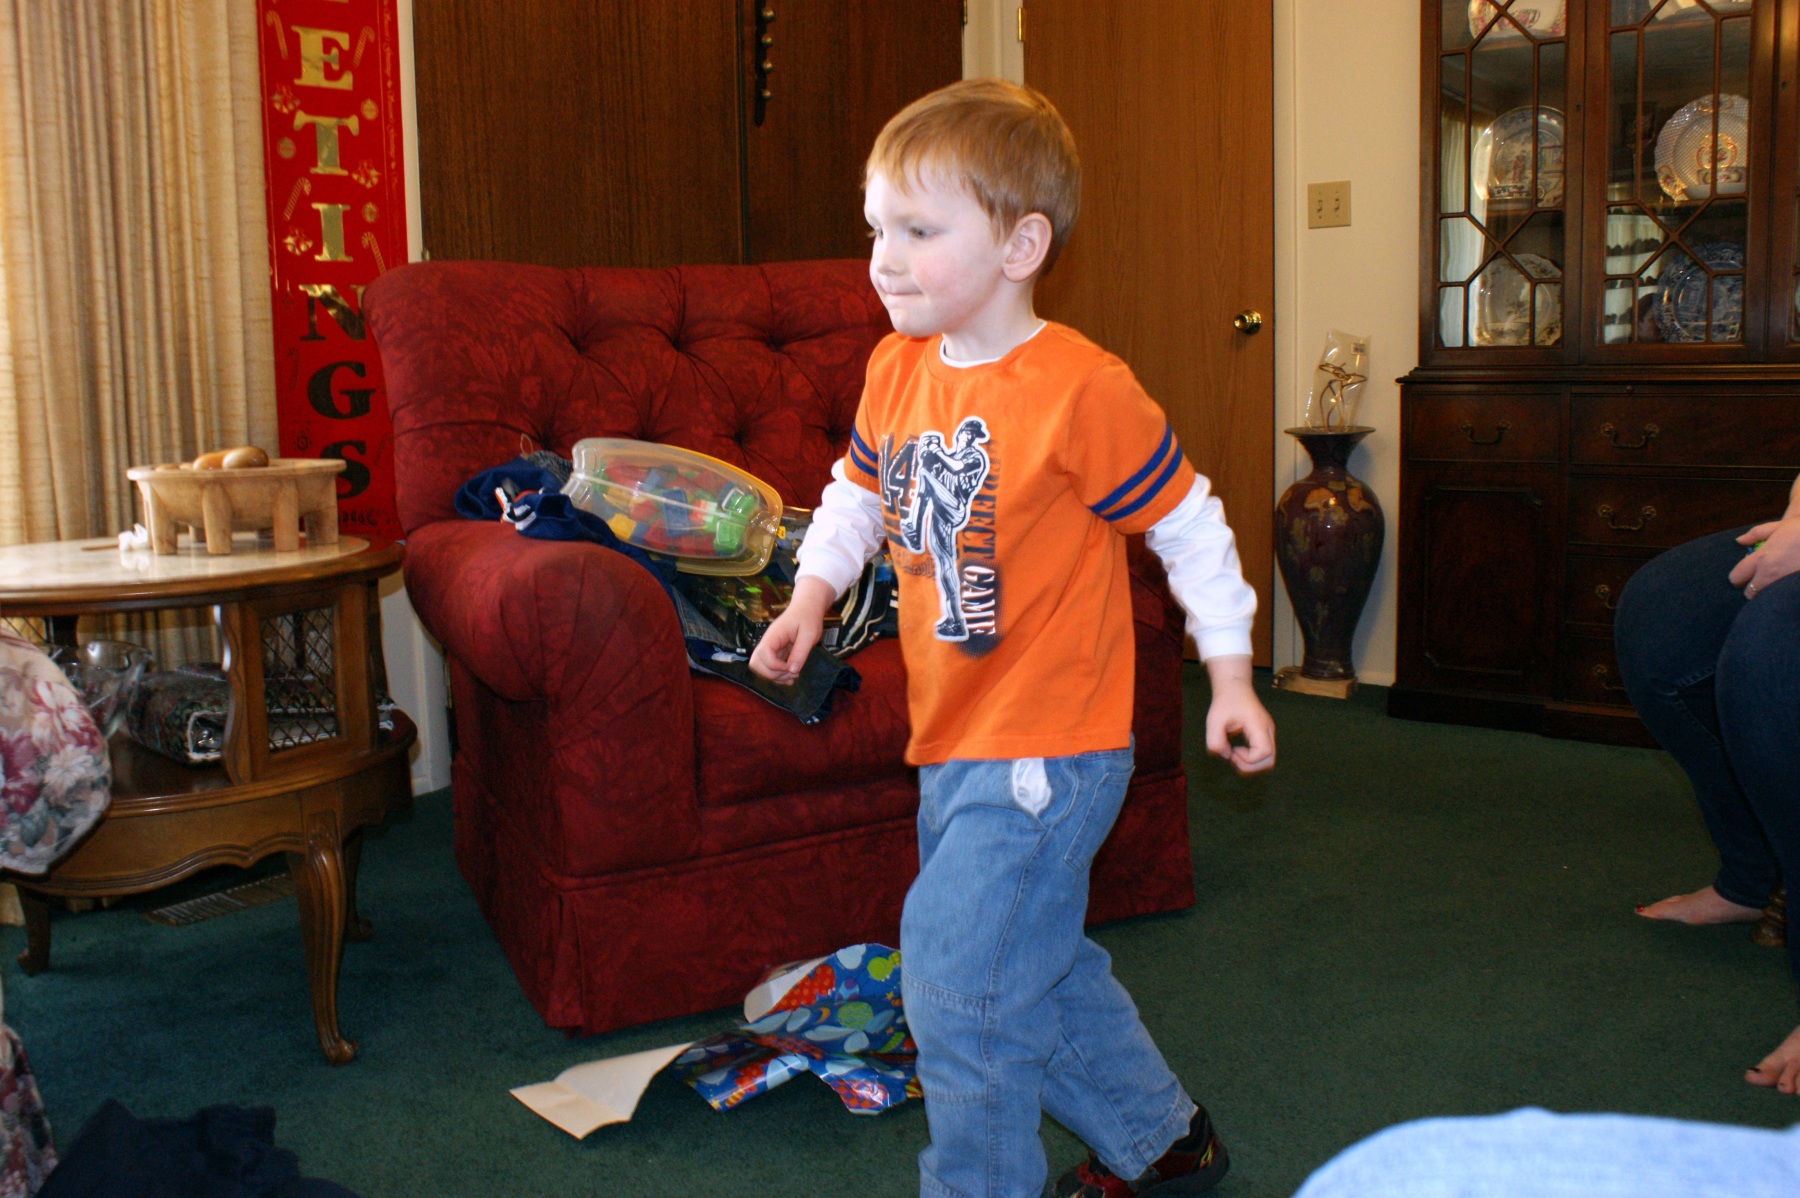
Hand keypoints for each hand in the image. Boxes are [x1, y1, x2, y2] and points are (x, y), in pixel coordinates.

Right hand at [748, 576, 836, 684]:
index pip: (763, 654)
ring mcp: (770, 648)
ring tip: (793, 675)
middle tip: (791, 673)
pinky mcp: (776, 653)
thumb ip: (800, 652)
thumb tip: (792, 670)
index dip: (775, 666)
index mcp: (774, 635)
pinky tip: (792, 675)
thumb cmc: (808, 617)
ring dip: (775, 677)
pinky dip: (779, 675)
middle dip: (772, 674)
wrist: (807, 608)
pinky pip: (770, 668)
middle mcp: (768, 642)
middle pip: (755, 664)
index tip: (791, 667)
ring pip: (760, 668)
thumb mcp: (809, 634)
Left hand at [1203, 655, 1275, 773]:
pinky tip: (1238, 750)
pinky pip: (1263, 754)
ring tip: (1234, 754)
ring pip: (1268, 759)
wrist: (1235, 687)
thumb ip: (1215, 740)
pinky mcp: (1264, 734)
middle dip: (1250, 766)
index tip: (1233, 751)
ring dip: (1251, 763)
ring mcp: (1268, 732)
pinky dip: (1252, 758)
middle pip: (1270, 760)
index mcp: (1258, 724)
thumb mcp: (1213, 720)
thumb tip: (1225, 755)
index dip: (1249, 759)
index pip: (1265, 752)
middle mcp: (1267, 730)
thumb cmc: (1225, 701)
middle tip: (1233, 756)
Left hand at [1728, 513, 1799, 599]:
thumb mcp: (1778, 526)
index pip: (1736, 577)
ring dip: (1767, 595)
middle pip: (1749, 594)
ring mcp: (1784, 584)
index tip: (1744, 575)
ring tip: (1775, 584)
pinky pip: (1784, 599)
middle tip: (1761, 581)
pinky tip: (1788, 590)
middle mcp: (1770, 575)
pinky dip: (1783, 597)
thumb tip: (1739, 541)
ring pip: (1766, 600)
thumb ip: (1755, 534)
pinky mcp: (1796, 590)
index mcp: (1762, 559)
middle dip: (1752, 589)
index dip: (1738, 577)